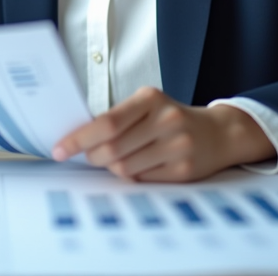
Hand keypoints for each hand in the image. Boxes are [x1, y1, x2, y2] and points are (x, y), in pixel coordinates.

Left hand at [51, 87, 274, 181]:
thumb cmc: (172, 119)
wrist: (218, 133)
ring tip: (117, 160)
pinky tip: (138, 167)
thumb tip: (78, 139)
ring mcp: (177, 145)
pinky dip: (132, 177)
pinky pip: (142, 180)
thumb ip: (118, 119)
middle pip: (112, 149)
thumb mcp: (147, 106)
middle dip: (93, 156)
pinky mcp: (184, 170)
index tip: (59, 149)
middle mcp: (166, 119)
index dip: (78, 138)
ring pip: (125, 167)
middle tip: (90, 156)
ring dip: (112, 168)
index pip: (106, 122)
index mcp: (150, 98)